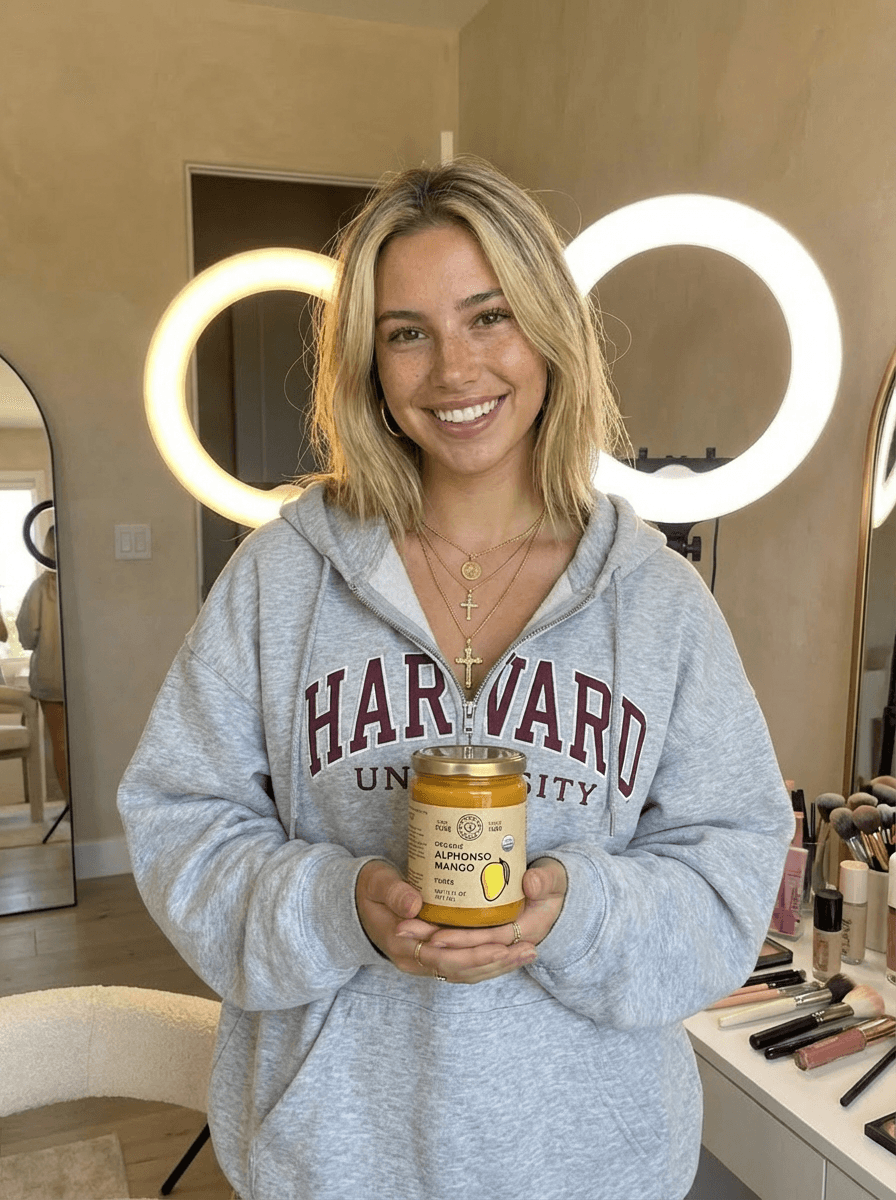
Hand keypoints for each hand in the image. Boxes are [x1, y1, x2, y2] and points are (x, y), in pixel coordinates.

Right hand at [356, 859, 538, 983]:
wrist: (354, 904)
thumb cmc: (368, 889)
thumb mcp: (377, 884)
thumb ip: (394, 892)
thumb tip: (414, 905)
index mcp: (403, 946)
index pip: (444, 958)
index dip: (474, 955)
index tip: (502, 945)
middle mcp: (416, 961)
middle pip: (462, 970)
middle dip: (497, 962)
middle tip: (528, 948)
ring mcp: (424, 963)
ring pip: (466, 973)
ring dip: (498, 966)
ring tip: (529, 952)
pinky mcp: (432, 957)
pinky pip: (463, 967)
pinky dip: (487, 963)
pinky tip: (510, 952)